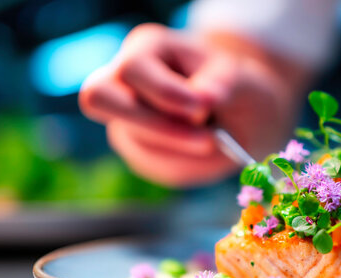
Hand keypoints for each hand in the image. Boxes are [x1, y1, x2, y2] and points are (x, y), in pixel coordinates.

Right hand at [79, 23, 308, 186]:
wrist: (241, 117)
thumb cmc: (236, 89)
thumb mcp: (240, 78)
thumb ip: (222, 84)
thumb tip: (203, 97)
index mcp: (148, 49)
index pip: (131, 69)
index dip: (164, 93)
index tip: (202, 108)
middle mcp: (124, 80)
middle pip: (98, 98)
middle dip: (157, 126)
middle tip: (207, 140)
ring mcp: (125, 117)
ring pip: (134, 141)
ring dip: (182, 149)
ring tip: (214, 142)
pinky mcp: (136, 148)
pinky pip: (152, 165)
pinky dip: (185, 164)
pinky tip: (203, 151)